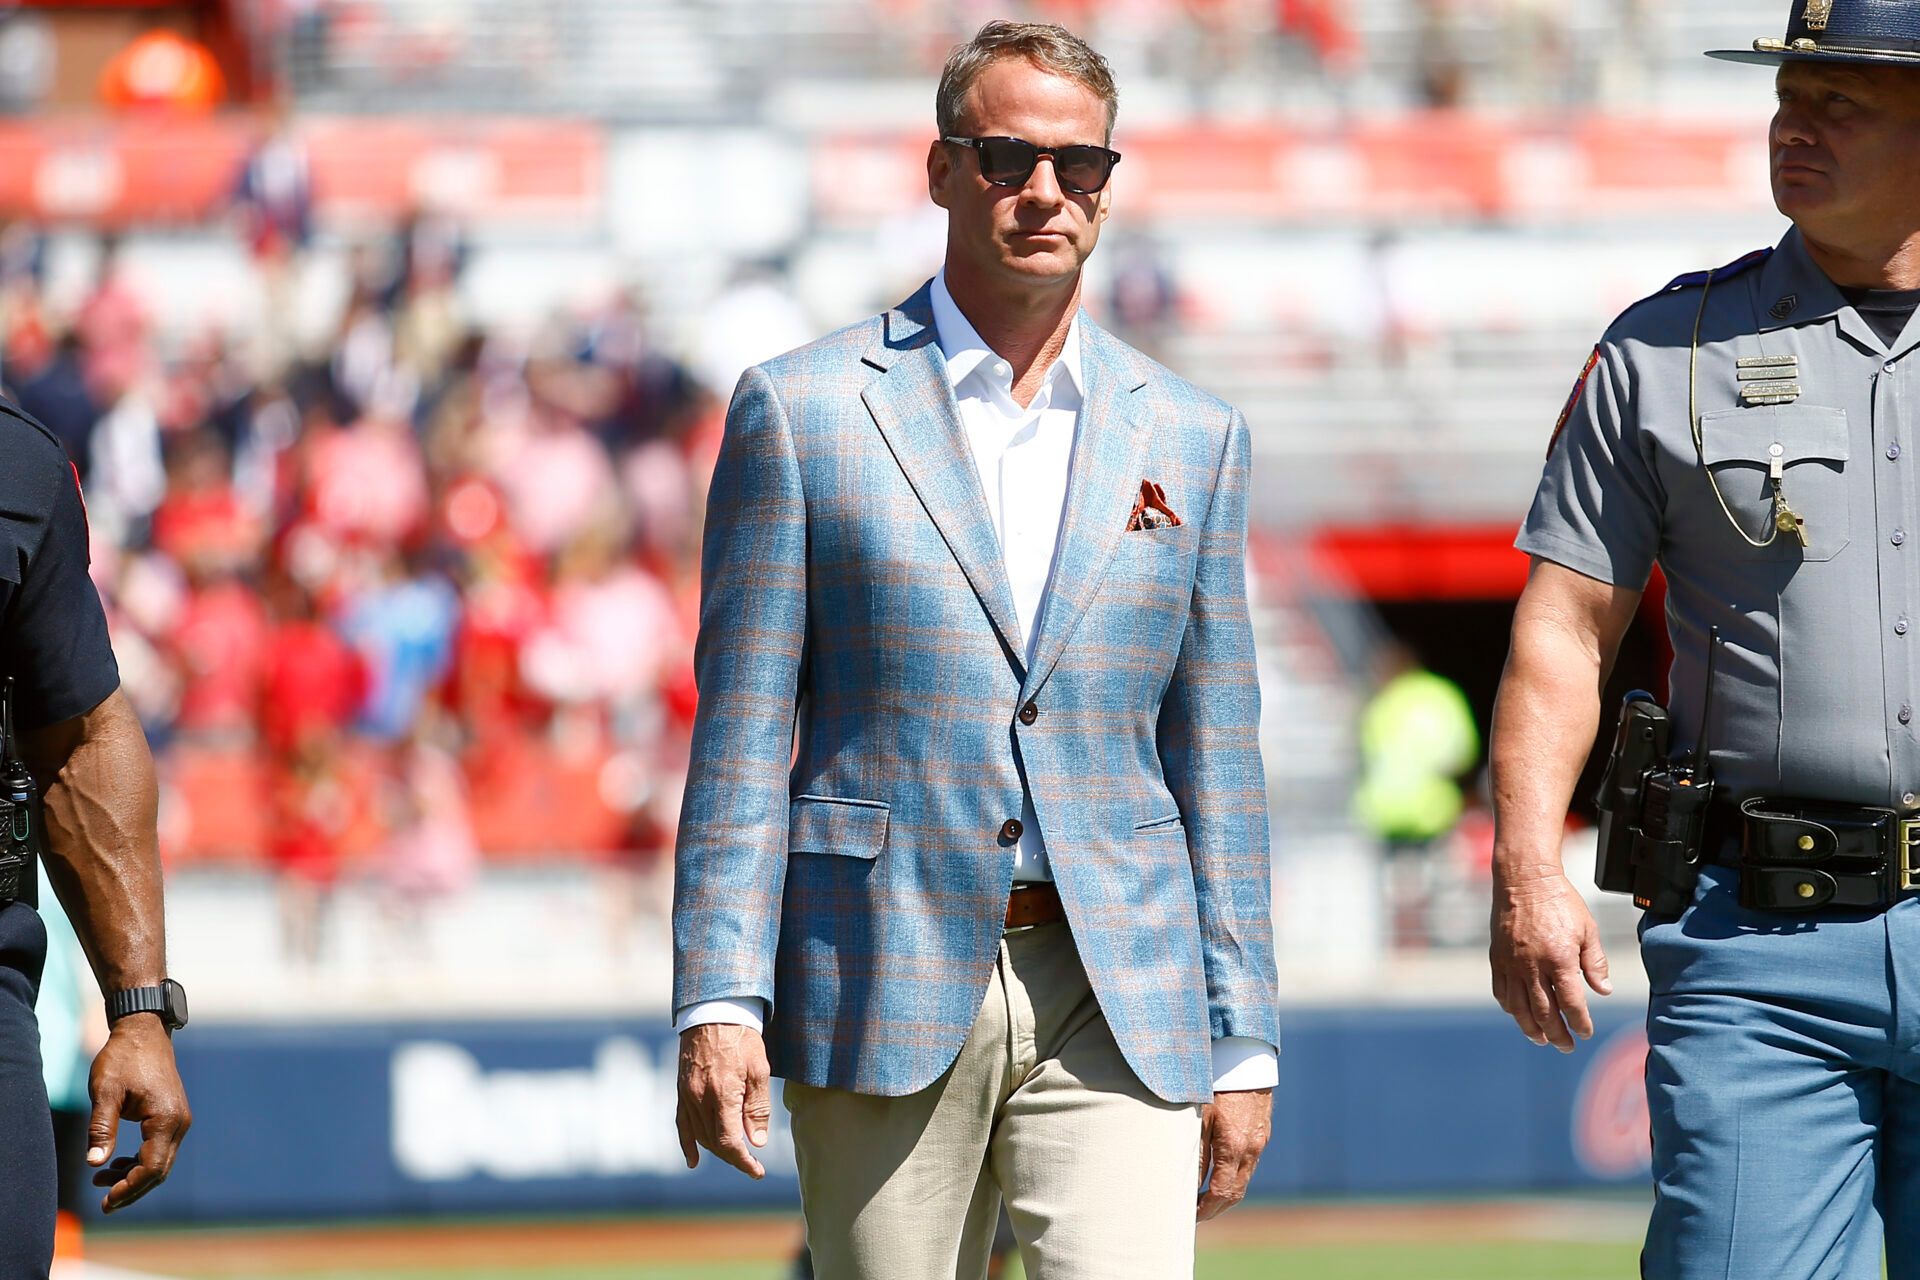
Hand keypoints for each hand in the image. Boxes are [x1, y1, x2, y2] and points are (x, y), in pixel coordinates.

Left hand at [87, 1014, 190, 1212]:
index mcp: (165, 1119)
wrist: (144, 1031)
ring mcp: (179, 1119)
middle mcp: (179, 1122)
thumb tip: (95, 1163)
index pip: (152, 1168)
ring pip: (161, 1161)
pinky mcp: (173, 1115)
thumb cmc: (123, 1059)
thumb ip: (101, 1128)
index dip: (129, 1189)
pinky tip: (118, 1162)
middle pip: (160, 1170)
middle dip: (133, 1189)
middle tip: (104, 1203)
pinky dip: (141, 1161)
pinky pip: (161, 1148)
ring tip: (101, 1179)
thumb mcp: (105, 1093)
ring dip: (135, 1176)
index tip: (106, 1201)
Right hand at [676, 1023, 772, 1179]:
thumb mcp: (760, 1070)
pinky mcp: (681, 1090)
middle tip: (752, 1162)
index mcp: (722, 1095)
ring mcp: (687, 1095)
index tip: (756, 1171)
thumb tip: (756, 1142)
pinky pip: (681, 1123)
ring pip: (699, 1135)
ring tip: (735, 1154)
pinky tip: (693, 1160)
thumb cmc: (742, 1038)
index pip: (730, 1143)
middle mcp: (700, 1099)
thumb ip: (757, 1108)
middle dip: (734, 1157)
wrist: (714, 1012)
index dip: (743, 1162)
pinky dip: (687, 1143)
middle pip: (714, 1142)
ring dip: (716, 1150)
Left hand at [1196, 1087, 1270, 1220]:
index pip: (1220, 1192)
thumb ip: (1197, 1151)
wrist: (1246, 1062)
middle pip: (1235, 1193)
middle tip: (1196, 1214)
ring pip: (1244, 1180)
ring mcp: (1259, 1143)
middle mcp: (1250, 1150)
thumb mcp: (1200, 1117)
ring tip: (1204, 1197)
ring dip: (1226, 1194)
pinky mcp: (1262, 1135)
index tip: (1191, 1215)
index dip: (1206, 1208)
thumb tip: (1190, 1182)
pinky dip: (1234, 1176)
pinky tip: (1220, 1173)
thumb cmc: (1216, 1085)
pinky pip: (1249, 1165)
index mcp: (1233, 1147)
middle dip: (1216, 1208)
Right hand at [1489, 868, 1612, 1052]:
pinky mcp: (1497, 958)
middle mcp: (1533, 966)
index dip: (1580, 1023)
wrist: (1524, 879)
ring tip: (1542, 1039)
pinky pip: (1502, 992)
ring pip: (1519, 1008)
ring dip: (1531, 1028)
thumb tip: (1603, 991)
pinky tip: (1520, 1014)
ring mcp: (1512, 963)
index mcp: (1559, 959)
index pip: (1572, 1004)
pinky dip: (1511, 1008)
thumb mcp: (1588, 929)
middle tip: (1566, 1046)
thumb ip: (1595, 963)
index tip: (1586, 1032)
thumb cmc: (1560, 902)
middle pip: (1544, 1013)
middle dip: (1557, 1035)